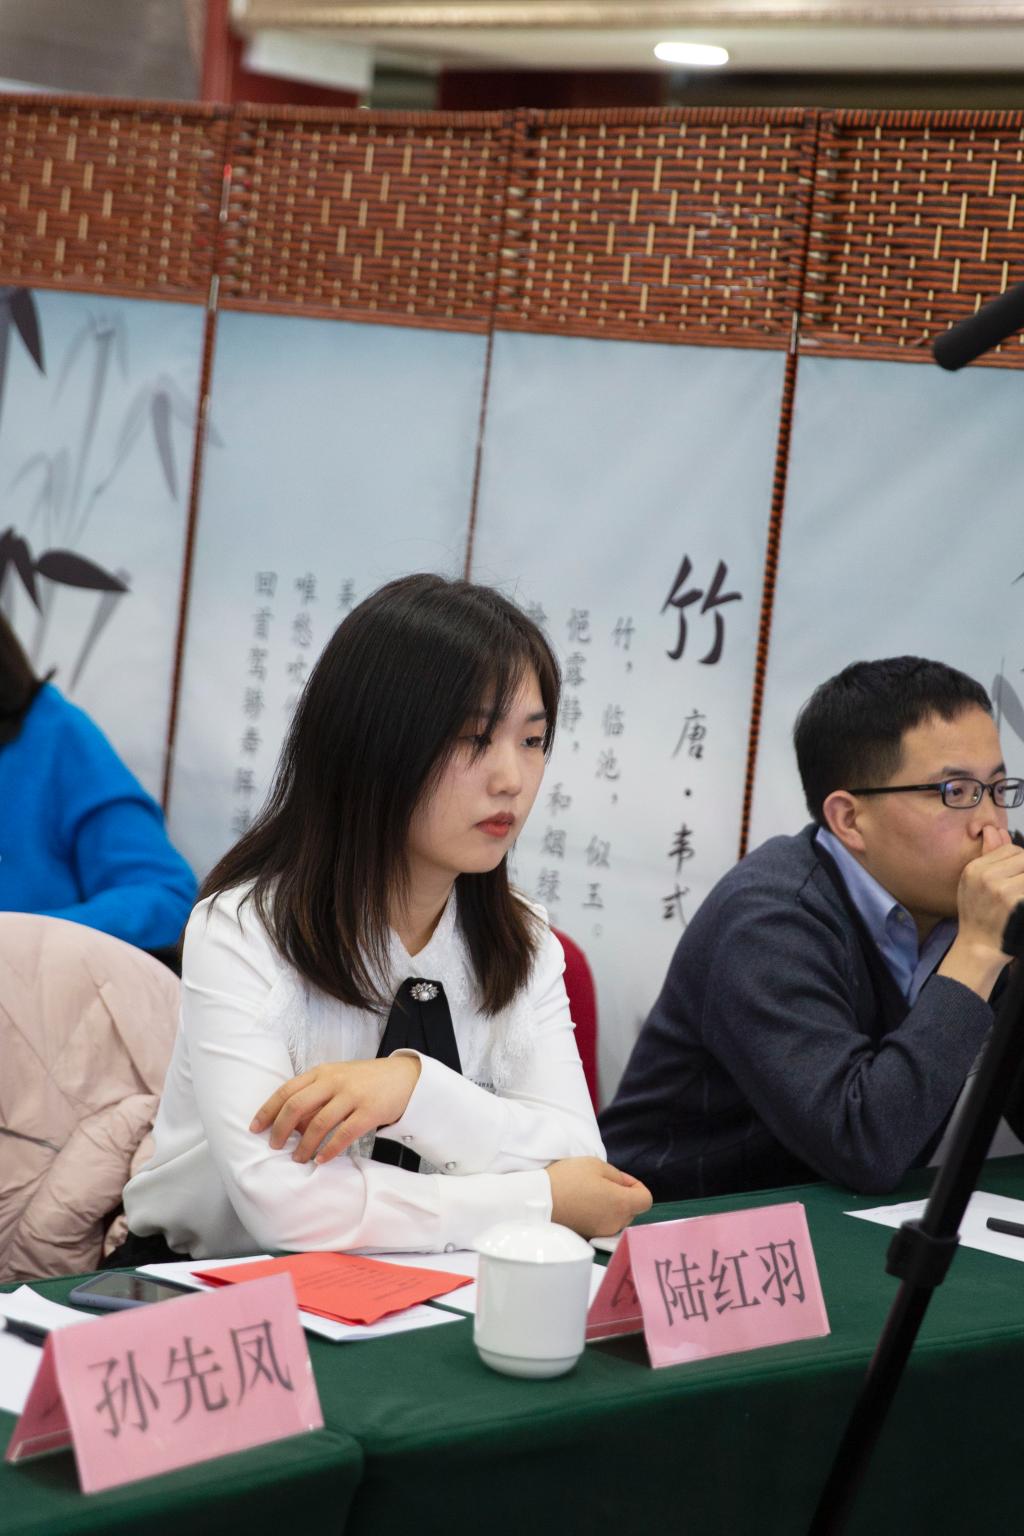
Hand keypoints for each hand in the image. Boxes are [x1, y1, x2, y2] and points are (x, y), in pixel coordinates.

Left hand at [250, 1056, 420, 1164]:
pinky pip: (344, 1134)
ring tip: (298, 1159)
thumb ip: (315, 1096)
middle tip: (274, 1146)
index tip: (255, 1128)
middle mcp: (334, 1081)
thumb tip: (291, 1125)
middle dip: (281, 1129)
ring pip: (319, 1123)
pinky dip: (329, 1149)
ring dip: (304, 1145)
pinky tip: (321, 1160)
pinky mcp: (369, 1111)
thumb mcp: (337, 1079)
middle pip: (297, 1106)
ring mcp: (352, 1095)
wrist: (404, 1076)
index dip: (268, 1110)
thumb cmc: (364, 1081)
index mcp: (322, 1072)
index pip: (287, 1090)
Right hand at [546, 1157, 651, 1238]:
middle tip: (601, 1182)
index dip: (636, 1186)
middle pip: (631, 1210)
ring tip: (589, 1193)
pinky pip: (602, 1225)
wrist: (539, 1200)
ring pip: (617, 1218)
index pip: (645, 1199)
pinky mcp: (588, 1237)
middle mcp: (616, 1223)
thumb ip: (617, 1176)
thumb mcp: (596, 1165)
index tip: (619, 1179)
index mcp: (622, 1204)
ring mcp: (602, 1232)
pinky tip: (582, 1205)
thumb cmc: (569, 1179)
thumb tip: (623, 1186)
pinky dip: (598, 1215)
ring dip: (611, 1206)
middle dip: (623, 1195)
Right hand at [942, 826, 1023, 996]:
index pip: (1010, 849)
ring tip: (1019, 894)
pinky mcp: (1014, 902)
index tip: (1018, 875)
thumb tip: (994, 830)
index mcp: (975, 868)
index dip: (1020, 860)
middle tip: (1018, 884)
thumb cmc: (977, 915)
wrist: (978, 947)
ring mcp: (1001, 890)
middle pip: (1023, 858)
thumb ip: (987, 855)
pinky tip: (1021, 903)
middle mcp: (986, 876)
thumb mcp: (973, 883)